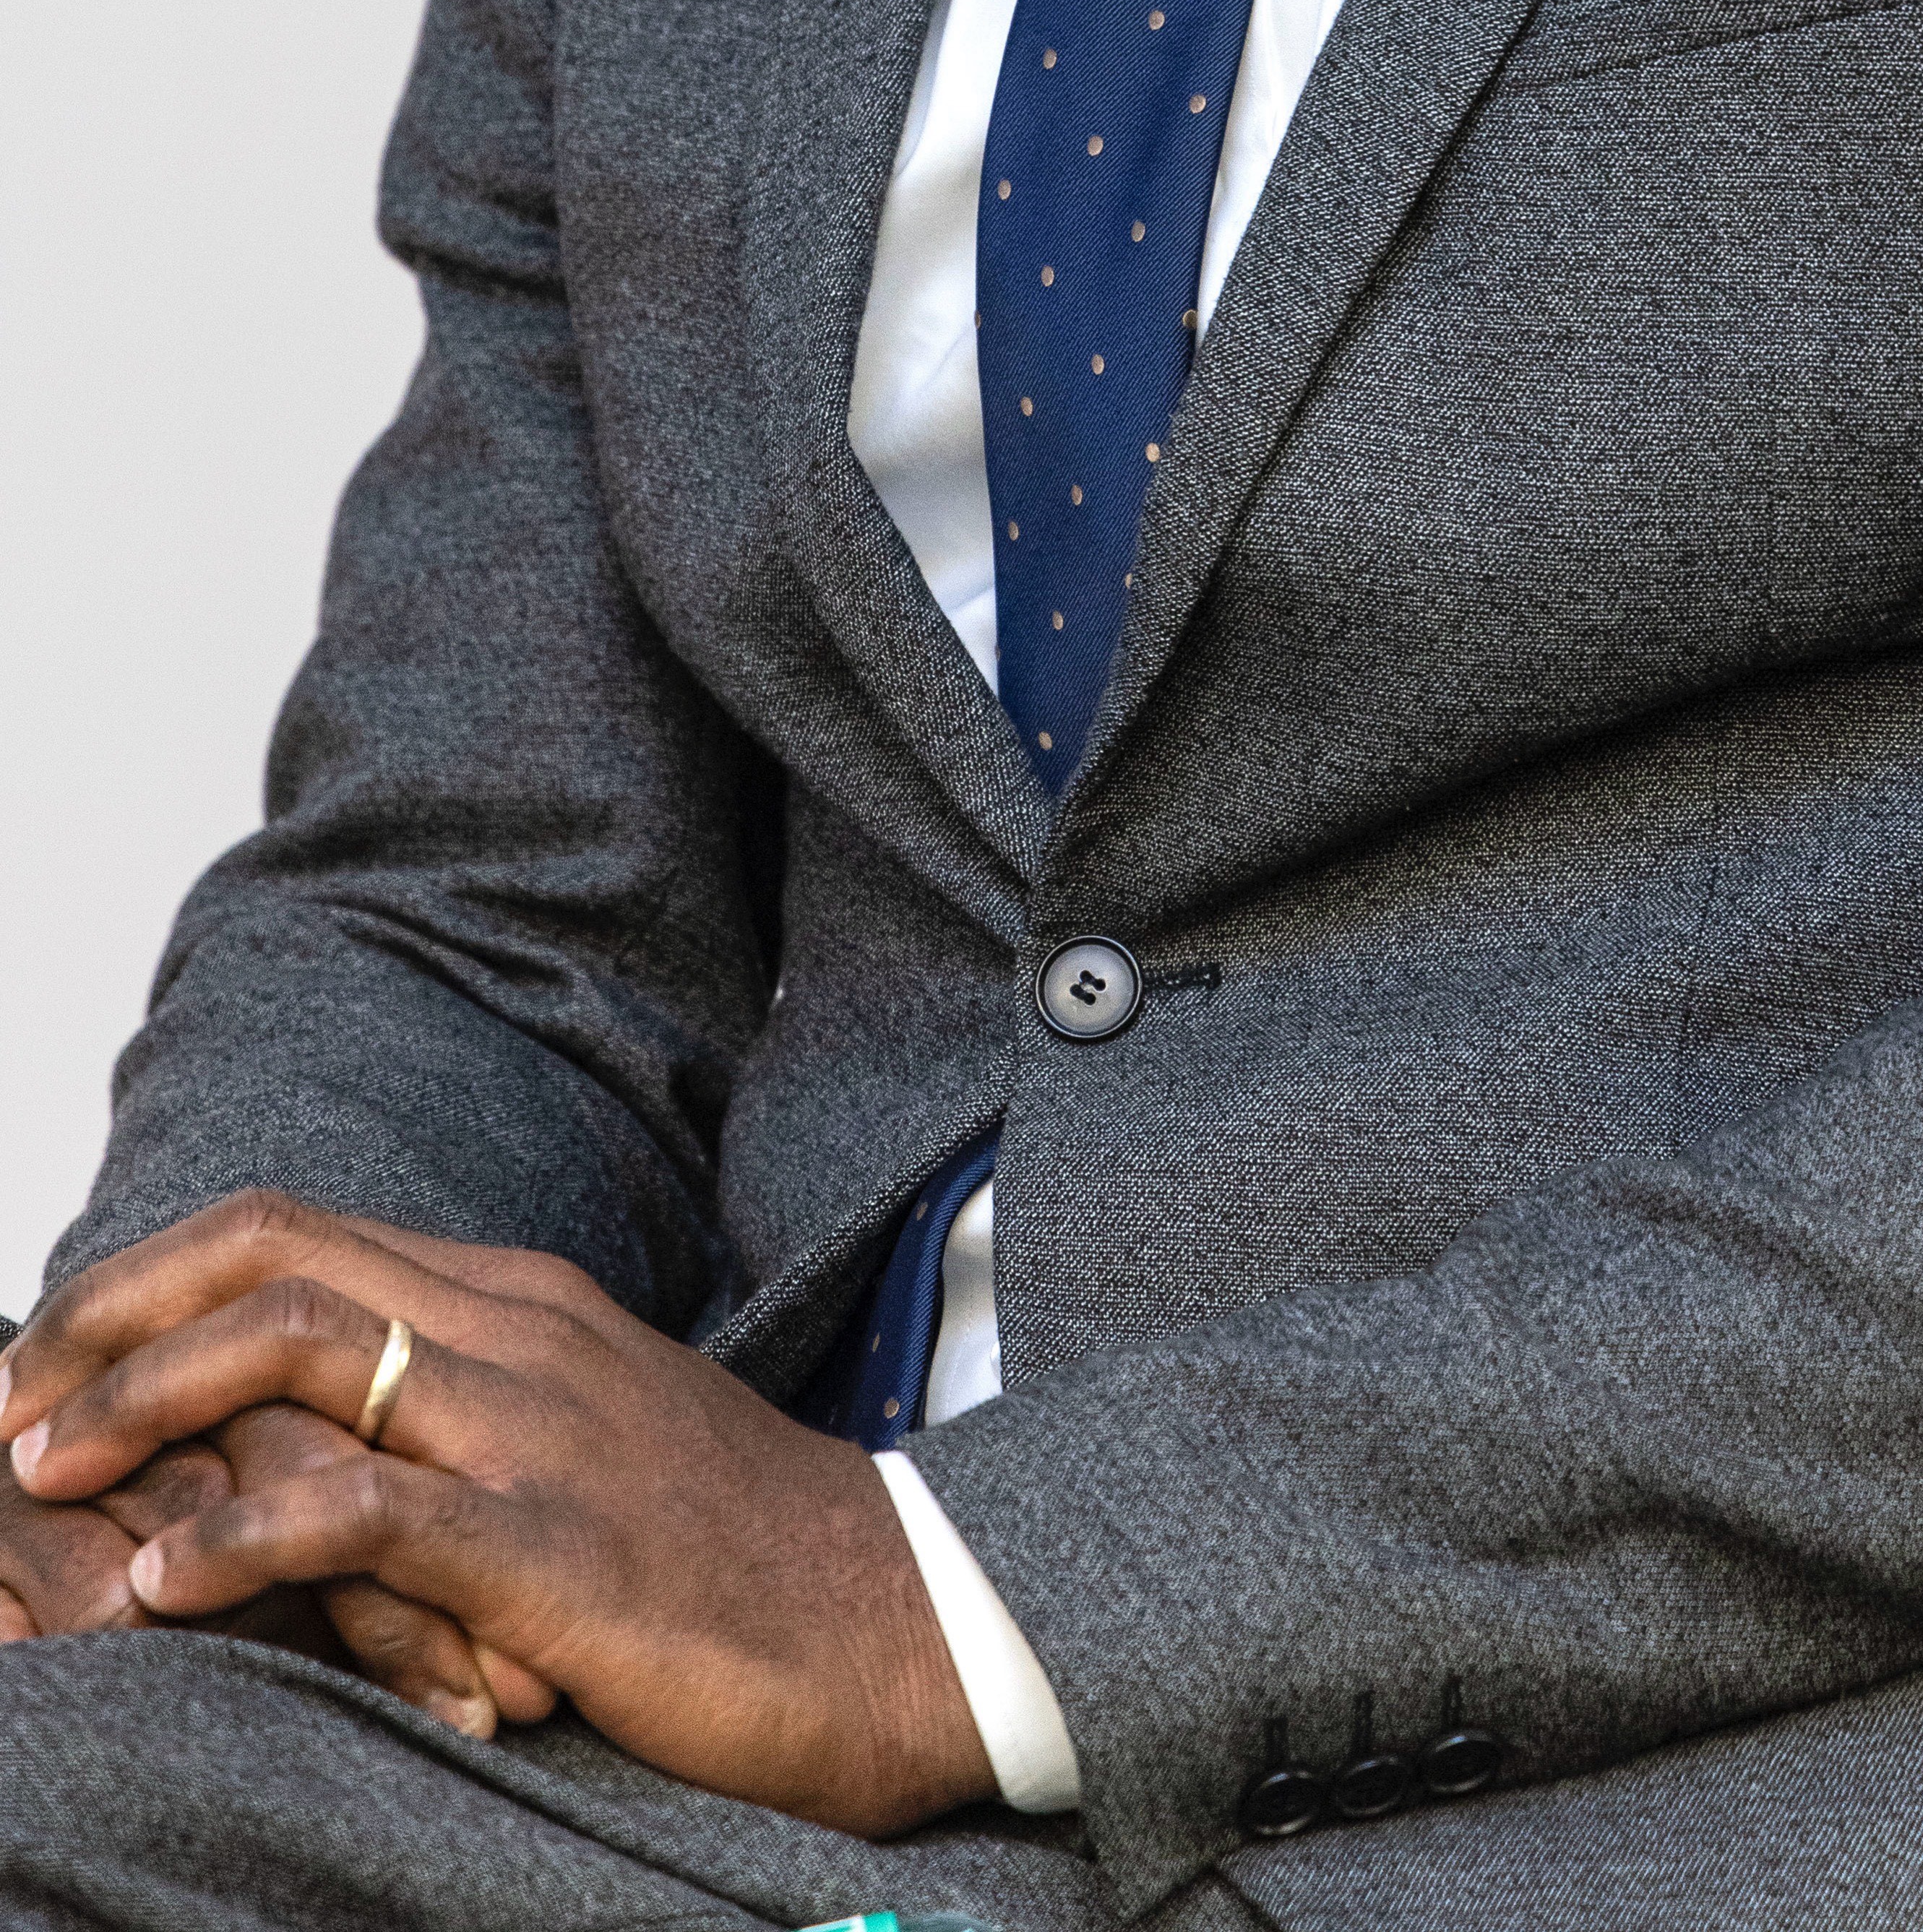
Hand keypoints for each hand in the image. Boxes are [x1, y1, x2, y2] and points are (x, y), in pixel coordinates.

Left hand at [0, 1195, 994, 1833]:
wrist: (908, 1615)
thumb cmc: (738, 1553)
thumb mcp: (585, 1447)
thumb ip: (459, 1421)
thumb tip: (302, 1446)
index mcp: (522, 1299)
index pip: (295, 1231)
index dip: (148, 1283)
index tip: (47, 1359)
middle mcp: (521, 1331)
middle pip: (274, 1257)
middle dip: (109, 1321)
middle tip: (5, 1405)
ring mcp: (543, 1429)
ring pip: (306, 1348)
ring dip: (144, 1407)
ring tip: (42, 1480)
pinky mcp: (557, 1548)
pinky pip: (371, 1509)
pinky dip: (245, 1536)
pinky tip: (169, 1583)